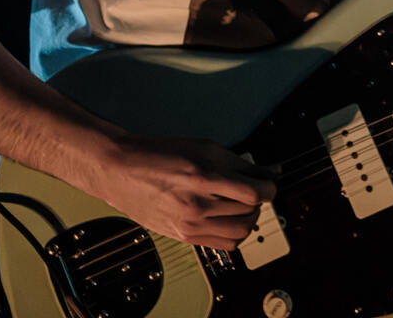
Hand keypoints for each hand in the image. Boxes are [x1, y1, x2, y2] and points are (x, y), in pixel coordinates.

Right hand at [94, 134, 277, 249]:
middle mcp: (197, 203)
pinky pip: (224, 245)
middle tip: (256, 190)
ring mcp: (190, 223)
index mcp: (203, 175)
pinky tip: (230, 219)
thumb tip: (270, 171)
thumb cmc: (160, 153)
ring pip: (240, 232)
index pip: (253, 192)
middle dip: (260, 200)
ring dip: (249, 219)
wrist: (122, 169)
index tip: (269, 182)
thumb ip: (238, 162)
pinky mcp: (184, 236)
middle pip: (249, 211)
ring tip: (244, 205)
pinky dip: (235, 234)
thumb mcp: (203, 147)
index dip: (269, 187)